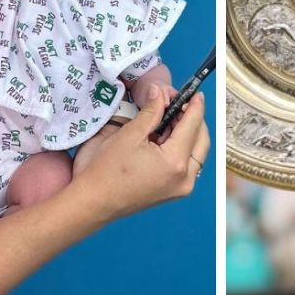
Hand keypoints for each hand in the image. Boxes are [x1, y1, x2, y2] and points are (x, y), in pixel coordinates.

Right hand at [72, 84, 209, 219]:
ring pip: (196, 152)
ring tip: (170, 117)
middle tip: (179, 103)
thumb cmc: (106, 171)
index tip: (195, 93)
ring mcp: (180, 187)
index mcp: (175, 163)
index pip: (193, 126)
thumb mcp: (131, 134)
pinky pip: (187, 164)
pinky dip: (181, 147)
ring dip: (188, 133)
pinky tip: (166, 136)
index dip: (195, 106)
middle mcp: (184, 178)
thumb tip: (159, 92)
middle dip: (193, 119)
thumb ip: (151, 111)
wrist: (93, 202)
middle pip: (201, 140)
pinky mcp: (173, 191)